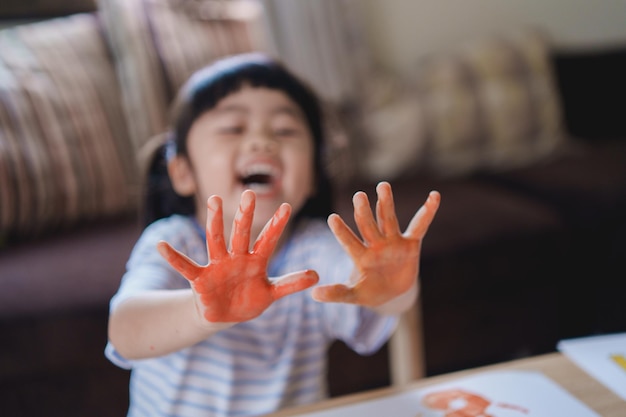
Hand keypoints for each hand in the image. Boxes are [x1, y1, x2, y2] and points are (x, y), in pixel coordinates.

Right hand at [157, 190, 318, 322]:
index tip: (288, 206)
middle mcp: (236, 257)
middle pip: (241, 233)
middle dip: (246, 215)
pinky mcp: (201, 279)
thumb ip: (291, 283)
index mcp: (256, 260)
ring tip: (215, 200)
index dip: (277, 224)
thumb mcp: (272, 293)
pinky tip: (161, 245)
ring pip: (215, 240)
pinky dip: (173, 257)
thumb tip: (317, 275)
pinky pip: (185, 266)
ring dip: (215, 221)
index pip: (269, 239)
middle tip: (250, 193)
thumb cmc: (249, 300)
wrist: (225, 316)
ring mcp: (217, 265)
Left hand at [311, 182, 439, 307]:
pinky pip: (419, 226)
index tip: (332, 218)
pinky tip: (434, 196)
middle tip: (358, 196)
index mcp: (360, 257)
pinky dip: (427, 212)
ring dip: (386, 203)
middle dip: (363, 211)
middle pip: (368, 225)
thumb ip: (337, 293)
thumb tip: (313, 294)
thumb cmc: (369, 291)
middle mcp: (375, 244)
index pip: (349, 242)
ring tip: (382, 185)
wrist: (391, 292)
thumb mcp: (354, 295)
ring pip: (388, 219)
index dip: (341, 231)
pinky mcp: (410, 243)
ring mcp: (392, 242)